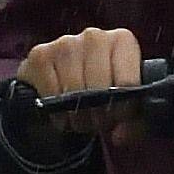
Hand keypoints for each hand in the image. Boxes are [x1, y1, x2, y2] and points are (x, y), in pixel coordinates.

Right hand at [13, 25, 147, 136]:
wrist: (64, 80)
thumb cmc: (102, 89)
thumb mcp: (126, 105)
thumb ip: (133, 123)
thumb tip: (120, 137)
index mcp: (122, 40)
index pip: (127, 83)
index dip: (123, 109)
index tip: (118, 119)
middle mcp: (94, 36)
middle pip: (100, 89)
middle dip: (99, 116)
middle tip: (97, 123)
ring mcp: (64, 43)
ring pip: (74, 93)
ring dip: (78, 117)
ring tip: (81, 120)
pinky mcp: (40, 55)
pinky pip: (51, 95)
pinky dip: (58, 113)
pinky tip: (63, 114)